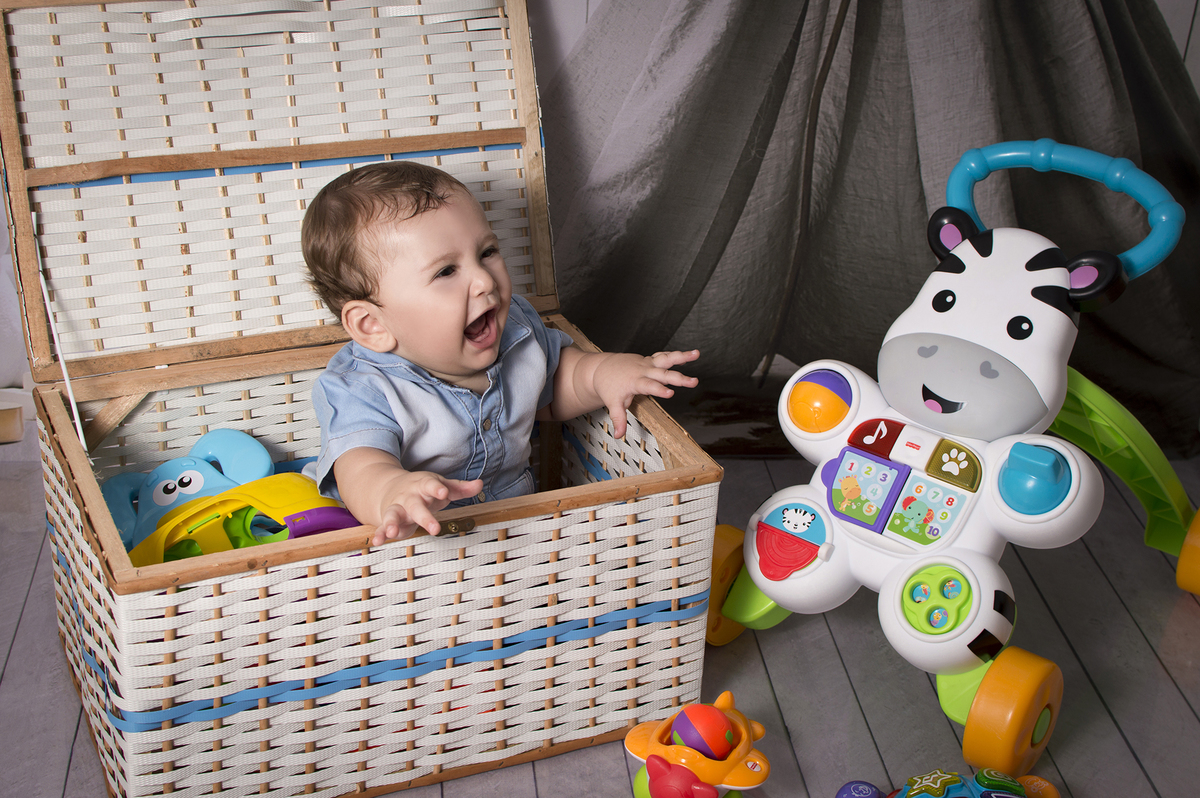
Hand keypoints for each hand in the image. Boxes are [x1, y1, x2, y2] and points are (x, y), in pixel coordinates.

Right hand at [332, 448, 481, 546]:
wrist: (390, 486)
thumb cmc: (423, 488)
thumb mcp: (441, 485)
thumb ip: (460, 488)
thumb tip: (480, 484)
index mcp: (423, 485)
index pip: (431, 485)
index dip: (437, 488)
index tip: (445, 493)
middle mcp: (409, 497)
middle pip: (415, 505)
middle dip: (424, 517)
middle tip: (434, 528)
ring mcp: (397, 508)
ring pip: (393, 515)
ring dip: (392, 523)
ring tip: (393, 532)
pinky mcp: (388, 520)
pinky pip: (381, 527)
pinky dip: (379, 534)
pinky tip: (377, 541)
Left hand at [592, 349, 698, 438]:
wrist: (602, 368)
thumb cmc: (608, 386)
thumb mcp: (612, 403)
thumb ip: (618, 418)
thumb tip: (618, 435)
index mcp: (635, 381)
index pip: (649, 386)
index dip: (660, 390)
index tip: (671, 393)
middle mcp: (643, 370)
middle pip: (663, 373)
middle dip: (679, 378)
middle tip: (693, 382)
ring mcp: (647, 364)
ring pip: (666, 359)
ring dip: (682, 356)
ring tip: (696, 354)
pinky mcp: (649, 360)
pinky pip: (664, 356)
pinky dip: (676, 356)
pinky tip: (689, 356)